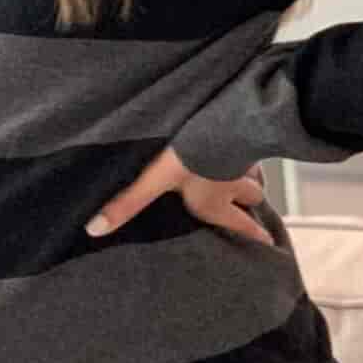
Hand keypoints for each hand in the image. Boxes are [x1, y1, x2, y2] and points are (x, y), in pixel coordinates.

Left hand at [88, 146, 272, 247]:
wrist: (218, 119)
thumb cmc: (187, 158)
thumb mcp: (153, 181)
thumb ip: (127, 203)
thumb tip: (94, 230)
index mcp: (215, 201)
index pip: (238, 224)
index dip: (253, 235)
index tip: (268, 242)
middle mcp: (234, 182)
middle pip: (253, 196)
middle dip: (252, 201)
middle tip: (253, 205)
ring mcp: (244, 156)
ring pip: (254, 170)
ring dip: (251, 174)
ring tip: (248, 174)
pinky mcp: (244, 132)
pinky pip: (250, 144)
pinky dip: (247, 145)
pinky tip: (239, 138)